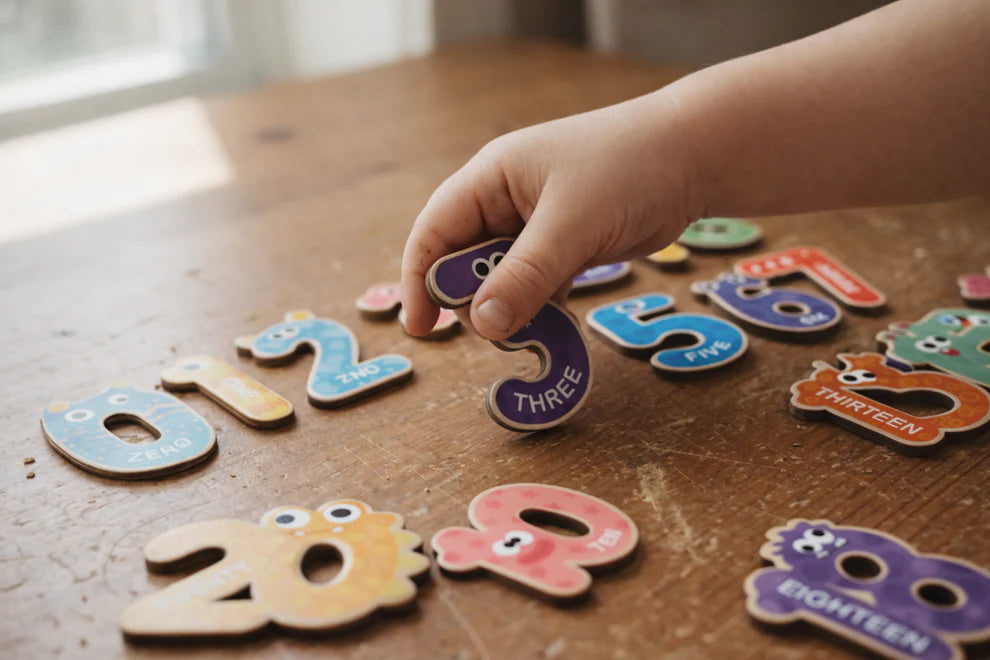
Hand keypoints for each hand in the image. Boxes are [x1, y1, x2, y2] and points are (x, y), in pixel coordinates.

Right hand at [400, 90, 702, 340]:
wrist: (697, 157)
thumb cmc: (630, 170)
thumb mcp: (572, 224)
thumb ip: (525, 276)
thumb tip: (481, 325)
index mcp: (491, 179)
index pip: (435, 232)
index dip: (421, 281)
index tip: (421, 329)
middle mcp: (505, 202)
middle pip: (465, 263)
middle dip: (476, 301)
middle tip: (502, 332)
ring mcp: (536, 226)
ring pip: (502, 281)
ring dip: (512, 312)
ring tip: (536, 336)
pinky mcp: (565, 246)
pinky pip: (536, 287)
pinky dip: (541, 311)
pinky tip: (556, 332)